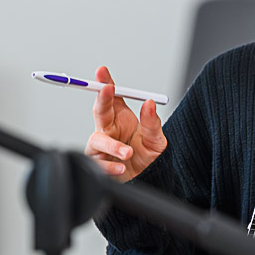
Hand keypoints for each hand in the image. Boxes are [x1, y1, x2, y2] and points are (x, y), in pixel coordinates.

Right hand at [84, 66, 166, 182]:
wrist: (150, 182)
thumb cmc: (150, 159)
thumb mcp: (157, 140)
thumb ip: (152, 123)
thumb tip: (150, 103)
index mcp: (122, 118)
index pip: (112, 97)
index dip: (105, 83)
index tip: (102, 71)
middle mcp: (109, 130)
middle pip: (100, 110)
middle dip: (101, 98)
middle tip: (107, 90)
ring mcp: (102, 148)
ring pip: (97, 139)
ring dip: (112, 145)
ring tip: (128, 152)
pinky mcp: (100, 165)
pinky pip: (97, 164)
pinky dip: (109, 166)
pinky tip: (121, 168)